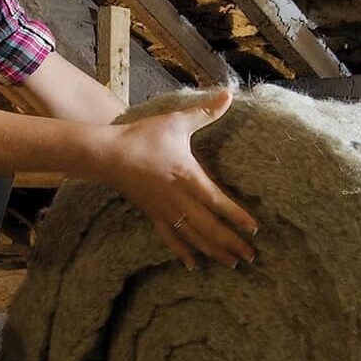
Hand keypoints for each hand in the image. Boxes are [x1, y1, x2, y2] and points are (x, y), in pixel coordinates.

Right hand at [96, 87, 259, 269]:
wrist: (106, 154)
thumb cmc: (142, 136)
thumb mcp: (176, 121)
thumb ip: (204, 112)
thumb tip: (229, 94)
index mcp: (188, 177)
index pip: (217, 201)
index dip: (237, 217)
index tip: (254, 230)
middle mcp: (178, 199)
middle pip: (208, 227)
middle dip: (231, 243)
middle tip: (251, 257)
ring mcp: (164, 210)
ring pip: (192, 237)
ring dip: (213, 251)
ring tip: (232, 264)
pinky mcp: (152, 214)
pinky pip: (170, 238)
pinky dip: (183, 252)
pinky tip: (192, 266)